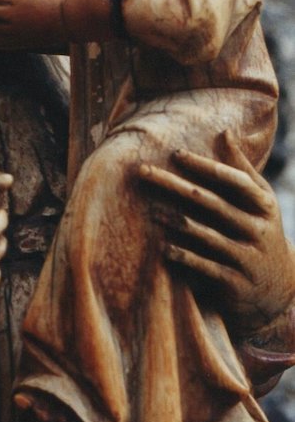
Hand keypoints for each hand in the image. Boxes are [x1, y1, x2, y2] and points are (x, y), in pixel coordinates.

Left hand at [140, 130, 294, 332]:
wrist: (279, 290)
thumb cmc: (260, 232)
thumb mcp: (261, 202)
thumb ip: (242, 169)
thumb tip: (225, 131)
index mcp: (264, 205)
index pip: (233, 180)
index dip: (205, 166)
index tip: (175, 153)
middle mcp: (258, 230)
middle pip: (212, 203)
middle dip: (174, 185)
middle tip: (143, 171)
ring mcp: (248, 258)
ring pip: (206, 235)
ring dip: (175, 221)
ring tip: (151, 210)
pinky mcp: (235, 282)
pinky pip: (206, 266)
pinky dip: (184, 256)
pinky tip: (163, 248)